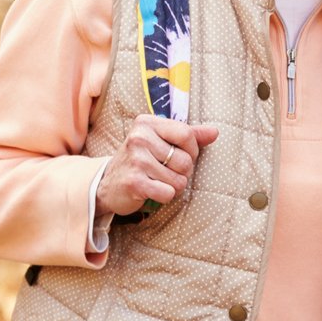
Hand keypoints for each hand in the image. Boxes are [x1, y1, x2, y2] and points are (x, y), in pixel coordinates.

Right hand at [94, 116, 219, 217]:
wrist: (106, 184)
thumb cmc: (139, 161)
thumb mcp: (160, 142)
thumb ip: (189, 136)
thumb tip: (215, 132)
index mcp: (147, 123)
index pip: (187, 134)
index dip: (192, 151)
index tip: (180, 156)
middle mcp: (139, 138)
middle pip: (186, 160)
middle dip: (182, 173)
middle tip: (165, 172)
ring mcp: (136, 160)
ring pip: (179, 180)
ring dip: (173, 186)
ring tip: (157, 181)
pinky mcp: (135, 182)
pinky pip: (168, 193)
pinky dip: (165, 196)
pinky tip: (151, 191)